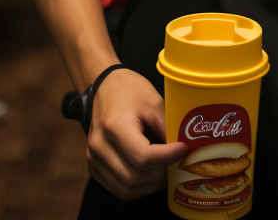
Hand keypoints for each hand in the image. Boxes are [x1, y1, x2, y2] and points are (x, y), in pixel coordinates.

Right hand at [86, 68, 187, 199]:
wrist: (106, 87)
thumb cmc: (130, 90)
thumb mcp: (154, 102)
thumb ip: (167, 128)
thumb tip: (184, 152)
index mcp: (115, 126)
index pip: (143, 157)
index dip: (167, 158)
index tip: (183, 149)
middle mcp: (100, 146)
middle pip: (135, 178)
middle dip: (161, 175)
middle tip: (177, 163)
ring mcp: (93, 159)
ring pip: (127, 189)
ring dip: (151, 185)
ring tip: (165, 169)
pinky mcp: (94, 167)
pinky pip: (119, 189)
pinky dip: (138, 187)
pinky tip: (150, 173)